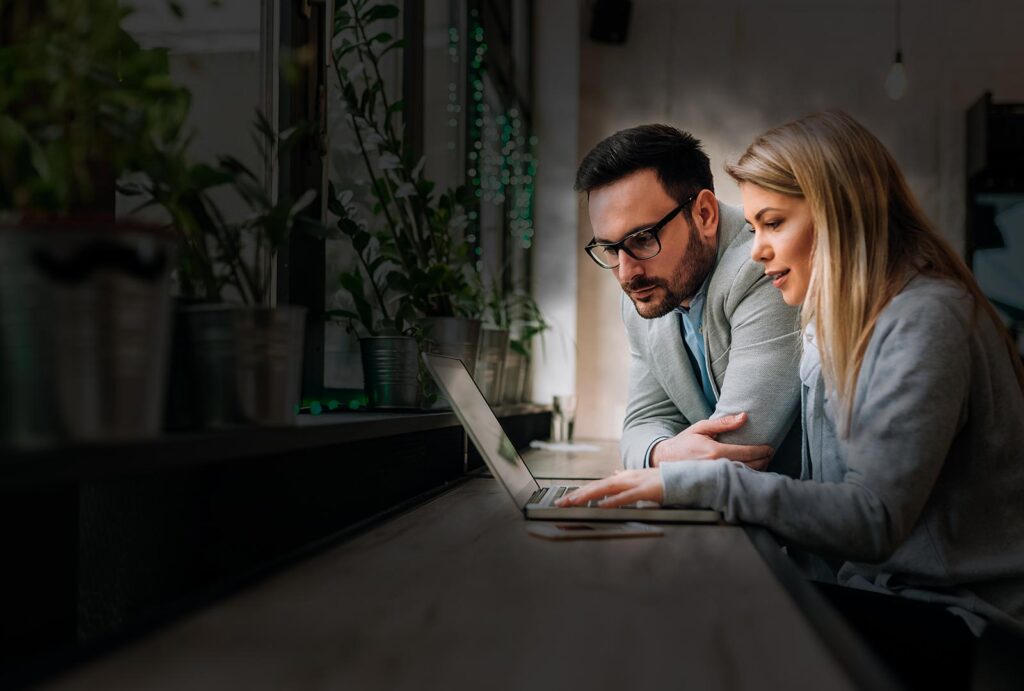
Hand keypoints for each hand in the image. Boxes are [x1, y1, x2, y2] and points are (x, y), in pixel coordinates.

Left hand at [555, 469, 663, 507]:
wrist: (683, 477)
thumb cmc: (662, 480)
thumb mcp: (639, 478)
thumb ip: (625, 479)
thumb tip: (613, 474)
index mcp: (623, 477)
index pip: (597, 485)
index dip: (581, 492)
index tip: (565, 500)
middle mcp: (625, 478)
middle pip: (597, 486)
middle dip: (577, 495)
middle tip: (560, 503)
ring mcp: (635, 483)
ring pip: (606, 488)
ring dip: (589, 496)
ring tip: (574, 502)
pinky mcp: (646, 490)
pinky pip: (626, 497)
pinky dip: (613, 501)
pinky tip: (602, 506)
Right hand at [650, 412, 772, 469]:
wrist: (666, 460)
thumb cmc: (684, 443)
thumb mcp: (701, 427)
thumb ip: (723, 423)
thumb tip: (744, 417)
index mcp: (715, 452)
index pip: (747, 452)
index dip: (762, 450)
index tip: (770, 447)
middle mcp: (717, 467)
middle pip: (750, 466)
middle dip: (763, 460)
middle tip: (769, 453)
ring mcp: (716, 477)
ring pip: (744, 475)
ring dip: (757, 469)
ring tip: (763, 461)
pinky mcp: (715, 483)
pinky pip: (736, 480)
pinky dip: (746, 476)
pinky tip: (751, 470)